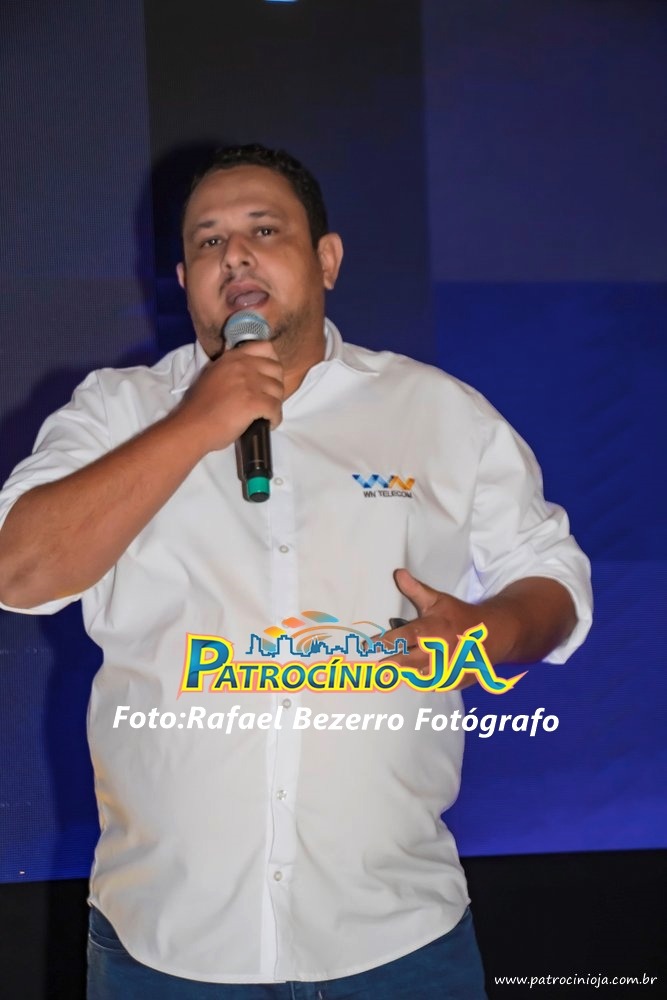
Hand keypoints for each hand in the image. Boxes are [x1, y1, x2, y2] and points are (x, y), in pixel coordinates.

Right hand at [173, 340, 283, 455]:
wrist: (192, 426)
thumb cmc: (200, 405)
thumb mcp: (213, 374)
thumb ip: (230, 367)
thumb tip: (243, 363)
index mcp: (232, 357)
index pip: (265, 347)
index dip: (272, 362)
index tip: (268, 376)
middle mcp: (243, 366)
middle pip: (277, 369)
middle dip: (276, 385)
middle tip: (268, 398)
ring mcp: (249, 383)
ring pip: (278, 390)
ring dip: (275, 404)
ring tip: (266, 414)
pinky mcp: (254, 402)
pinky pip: (276, 409)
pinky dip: (275, 419)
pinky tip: (267, 424)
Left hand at [379, 568, 517, 688]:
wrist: (492, 634)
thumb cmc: (459, 616)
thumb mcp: (438, 600)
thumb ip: (416, 590)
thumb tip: (398, 573)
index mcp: (433, 630)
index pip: (404, 637)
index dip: (385, 642)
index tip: (368, 645)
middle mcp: (439, 651)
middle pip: (407, 662)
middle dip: (391, 664)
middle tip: (375, 667)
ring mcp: (447, 669)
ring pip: (417, 677)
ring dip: (405, 674)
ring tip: (389, 673)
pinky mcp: (453, 681)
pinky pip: (431, 684)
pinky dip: (422, 679)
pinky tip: (415, 674)